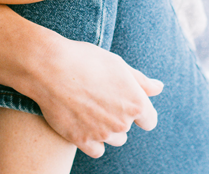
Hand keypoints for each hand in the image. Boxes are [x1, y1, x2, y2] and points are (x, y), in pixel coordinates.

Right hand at [24, 38, 162, 157]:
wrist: (50, 67)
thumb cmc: (85, 59)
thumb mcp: (117, 63)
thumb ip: (141, 80)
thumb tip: (159, 88)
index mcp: (135, 102)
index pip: (149, 121)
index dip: (139, 111)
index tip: (124, 100)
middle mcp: (122, 122)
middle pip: (127, 128)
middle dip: (117, 115)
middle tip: (98, 95)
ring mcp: (102, 134)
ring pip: (113, 139)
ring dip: (106, 128)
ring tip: (88, 105)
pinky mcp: (82, 141)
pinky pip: (97, 150)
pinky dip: (92, 139)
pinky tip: (82, 120)